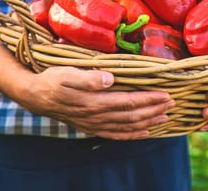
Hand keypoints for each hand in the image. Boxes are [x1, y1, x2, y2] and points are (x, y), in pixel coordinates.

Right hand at [18, 66, 174, 139]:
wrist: (35, 96)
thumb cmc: (53, 79)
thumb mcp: (67, 73)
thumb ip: (88, 78)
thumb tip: (108, 78)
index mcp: (94, 101)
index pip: (129, 101)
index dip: (149, 99)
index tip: (166, 95)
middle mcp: (97, 116)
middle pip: (132, 115)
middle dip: (154, 110)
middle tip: (172, 103)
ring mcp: (95, 124)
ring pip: (127, 126)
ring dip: (148, 122)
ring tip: (166, 117)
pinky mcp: (92, 127)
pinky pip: (116, 134)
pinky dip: (133, 135)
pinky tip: (146, 132)